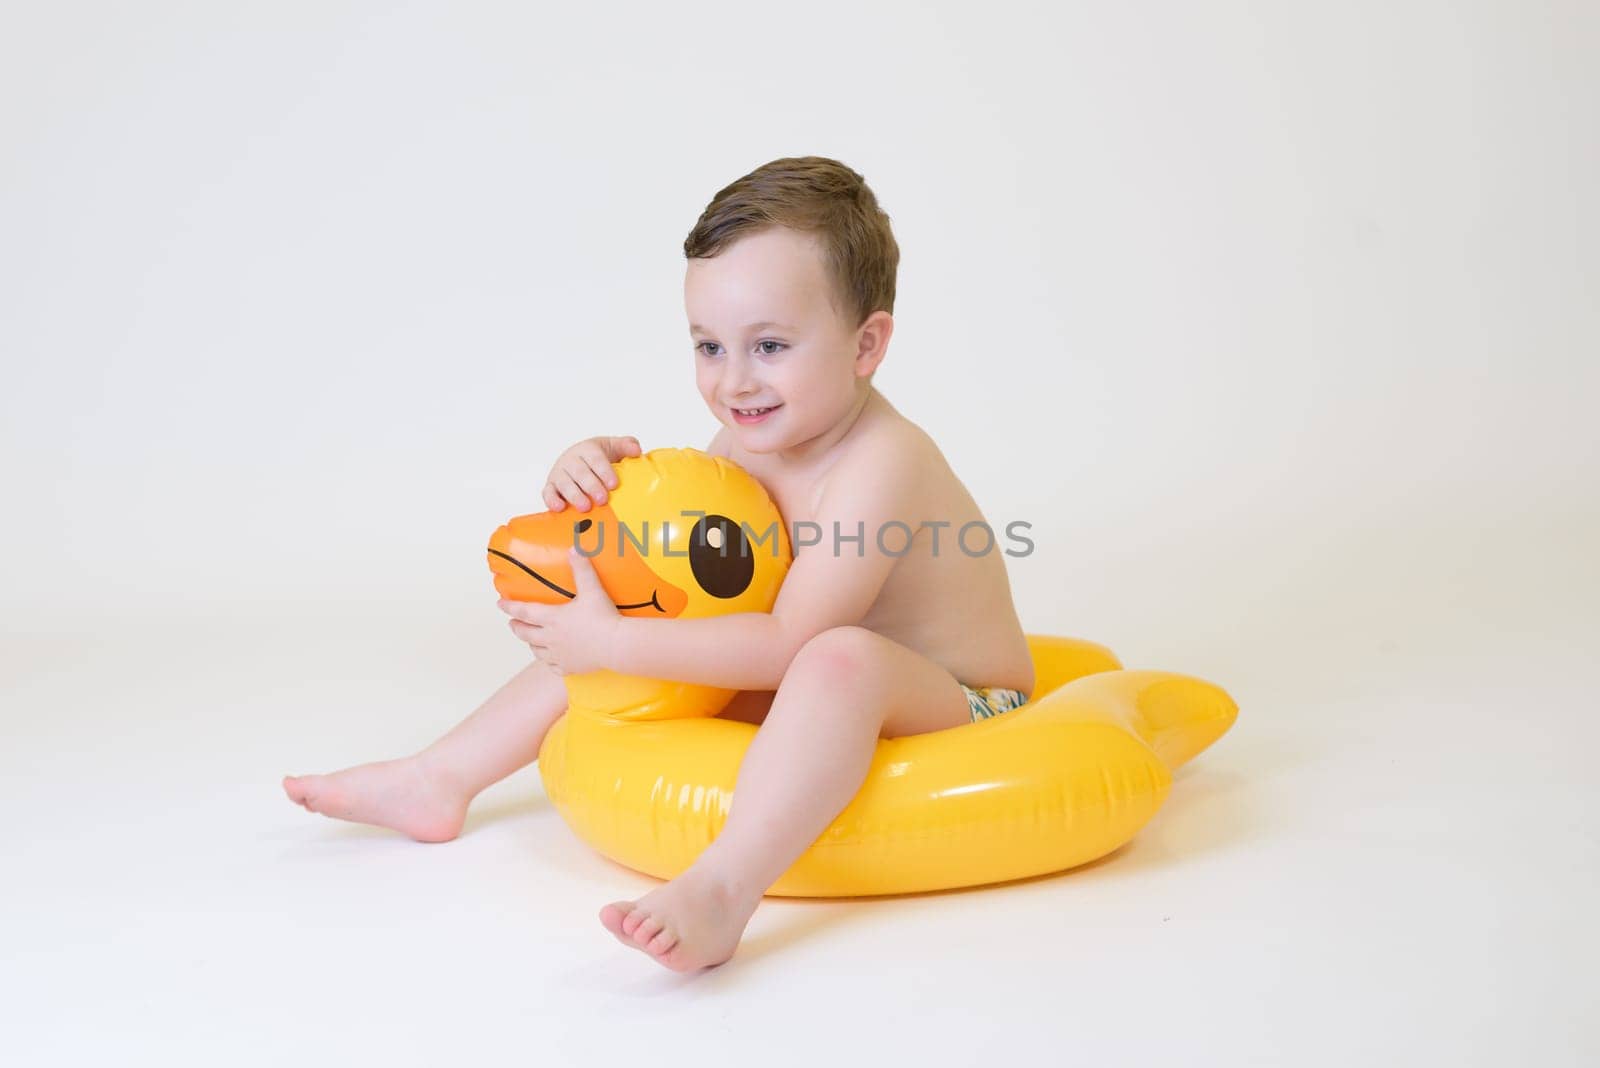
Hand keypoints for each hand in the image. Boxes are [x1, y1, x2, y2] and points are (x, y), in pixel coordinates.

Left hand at [497, 548, 620, 674]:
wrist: (616, 645)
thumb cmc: (603, 618)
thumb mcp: (592, 590)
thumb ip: (582, 569)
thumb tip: (574, 548)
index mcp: (553, 618)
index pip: (525, 612)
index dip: (510, 607)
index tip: (499, 604)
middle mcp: (551, 638)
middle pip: (526, 634)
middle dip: (516, 628)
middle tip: (511, 623)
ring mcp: (560, 655)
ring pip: (537, 651)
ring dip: (531, 644)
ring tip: (530, 640)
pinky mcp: (571, 667)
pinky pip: (554, 667)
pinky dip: (550, 662)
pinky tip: (552, 660)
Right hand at [542, 435, 641, 511]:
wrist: (576, 459)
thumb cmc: (598, 457)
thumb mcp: (613, 447)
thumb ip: (626, 445)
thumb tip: (636, 450)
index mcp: (588, 450)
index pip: (596, 459)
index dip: (604, 471)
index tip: (614, 484)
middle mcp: (571, 460)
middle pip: (580, 472)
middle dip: (591, 486)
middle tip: (602, 499)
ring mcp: (559, 474)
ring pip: (564, 483)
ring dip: (574, 495)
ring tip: (585, 507)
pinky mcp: (551, 486)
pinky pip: (548, 493)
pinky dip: (552, 500)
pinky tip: (560, 508)